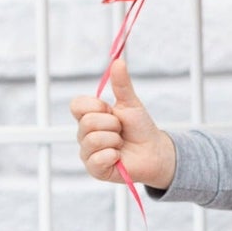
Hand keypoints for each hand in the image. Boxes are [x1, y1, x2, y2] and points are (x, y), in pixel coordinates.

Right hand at [69, 54, 175, 187]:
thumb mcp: (131, 104)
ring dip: (115, 140)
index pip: (77, 105)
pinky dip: (113, 155)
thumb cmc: (140, 128)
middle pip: (87, 122)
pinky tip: (119, 157)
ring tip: (121, 143)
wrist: (155, 151)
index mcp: (89, 117)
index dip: (96, 106)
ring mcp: (88, 152)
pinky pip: (97, 159)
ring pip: (93, 140)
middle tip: (121, 130)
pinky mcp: (95, 169)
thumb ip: (122, 85)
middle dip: (112, 124)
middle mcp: (84, 134)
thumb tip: (118, 61)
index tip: (111, 110)